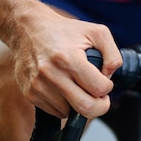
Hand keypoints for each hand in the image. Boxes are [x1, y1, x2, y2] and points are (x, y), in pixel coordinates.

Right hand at [11, 2, 122, 118]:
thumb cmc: (64, 31)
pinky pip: (55, 112)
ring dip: (78, 103)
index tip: (104, 82)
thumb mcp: (96, 32)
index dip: (107, 88)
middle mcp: (51, 73)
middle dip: (99, 107)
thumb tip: (109, 77)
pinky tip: (62, 87)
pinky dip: (63, 105)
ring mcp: (38, 85)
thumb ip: (113, 55)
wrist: (27, 28)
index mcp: (68, 58)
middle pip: (86, 108)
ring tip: (75, 84)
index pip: (98, 89)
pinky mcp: (30, 93)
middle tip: (100, 98)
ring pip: (70, 112)